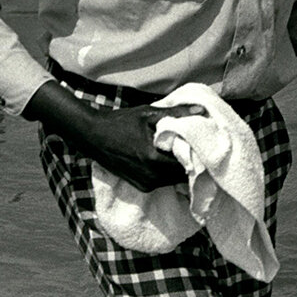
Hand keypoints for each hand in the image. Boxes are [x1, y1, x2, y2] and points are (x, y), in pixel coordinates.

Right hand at [67, 103, 206, 191]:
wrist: (92, 136)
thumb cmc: (120, 122)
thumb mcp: (148, 114)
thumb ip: (177, 114)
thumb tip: (201, 110)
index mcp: (153, 160)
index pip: (188, 164)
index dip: (199, 154)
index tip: (204, 143)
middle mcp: (151, 177)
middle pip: (182, 175)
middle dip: (192, 162)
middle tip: (197, 146)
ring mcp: (145, 184)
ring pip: (173, 180)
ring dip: (180, 167)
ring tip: (184, 150)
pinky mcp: (141, 186)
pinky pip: (163, 181)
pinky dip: (168, 172)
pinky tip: (168, 158)